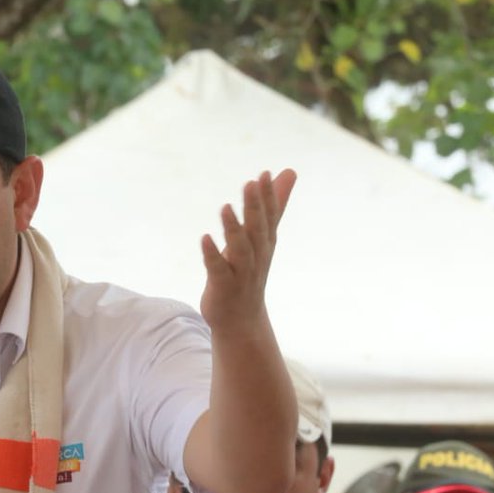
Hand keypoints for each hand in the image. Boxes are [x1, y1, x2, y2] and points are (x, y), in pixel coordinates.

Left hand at [199, 169, 295, 332]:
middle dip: (255, 207)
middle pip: (257, 229)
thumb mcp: (264, 236)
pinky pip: (217, 269)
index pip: (269, 216)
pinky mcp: (223, 286)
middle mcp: (256, 256)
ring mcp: (241, 272)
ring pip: (240, 249)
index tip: (265, 173)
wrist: (243, 319)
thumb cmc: (251, 271)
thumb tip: (289, 172)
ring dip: (234, 229)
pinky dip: (211, 254)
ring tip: (226, 207)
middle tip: (252, 183)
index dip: (268, 196)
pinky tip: (204, 238)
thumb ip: (275, 204)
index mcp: (265, 242)